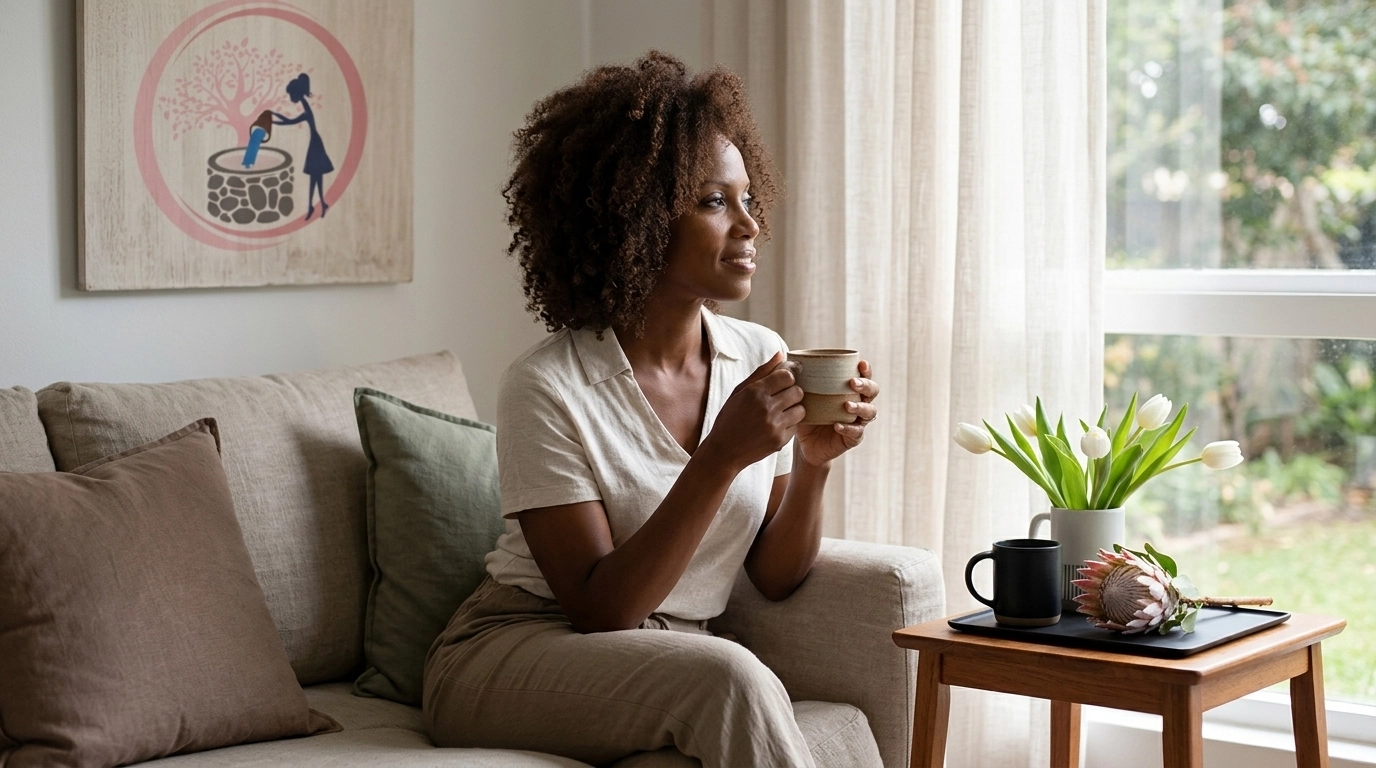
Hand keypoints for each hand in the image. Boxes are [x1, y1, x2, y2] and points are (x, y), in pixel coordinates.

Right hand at [702, 352, 803, 471]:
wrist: (723, 451)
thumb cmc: (730, 418)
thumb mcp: (739, 391)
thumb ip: (762, 372)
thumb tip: (781, 354)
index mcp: (755, 392)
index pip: (787, 376)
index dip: (786, 379)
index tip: (780, 384)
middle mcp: (766, 407)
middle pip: (798, 391)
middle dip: (792, 393)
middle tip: (781, 399)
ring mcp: (774, 425)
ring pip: (801, 410)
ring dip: (793, 410)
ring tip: (780, 413)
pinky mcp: (780, 441)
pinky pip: (796, 427)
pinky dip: (789, 426)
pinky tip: (775, 427)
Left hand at [795, 360, 878, 465]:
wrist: (806, 444)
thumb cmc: (808, 415)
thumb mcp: (804, 397)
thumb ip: (801, 382)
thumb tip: (789, 362)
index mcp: (849, 391)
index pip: (864, 377)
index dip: (866, 370)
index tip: (861, 364)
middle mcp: (858, 403)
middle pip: (873, 391)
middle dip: (865, 385)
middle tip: (852, 383)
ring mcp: (858, 421)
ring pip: (870, 412)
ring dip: (860, 407)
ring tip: (846, 405)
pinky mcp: (853, 437)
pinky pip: (856, 432)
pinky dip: (848, 428)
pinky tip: (838, 425)